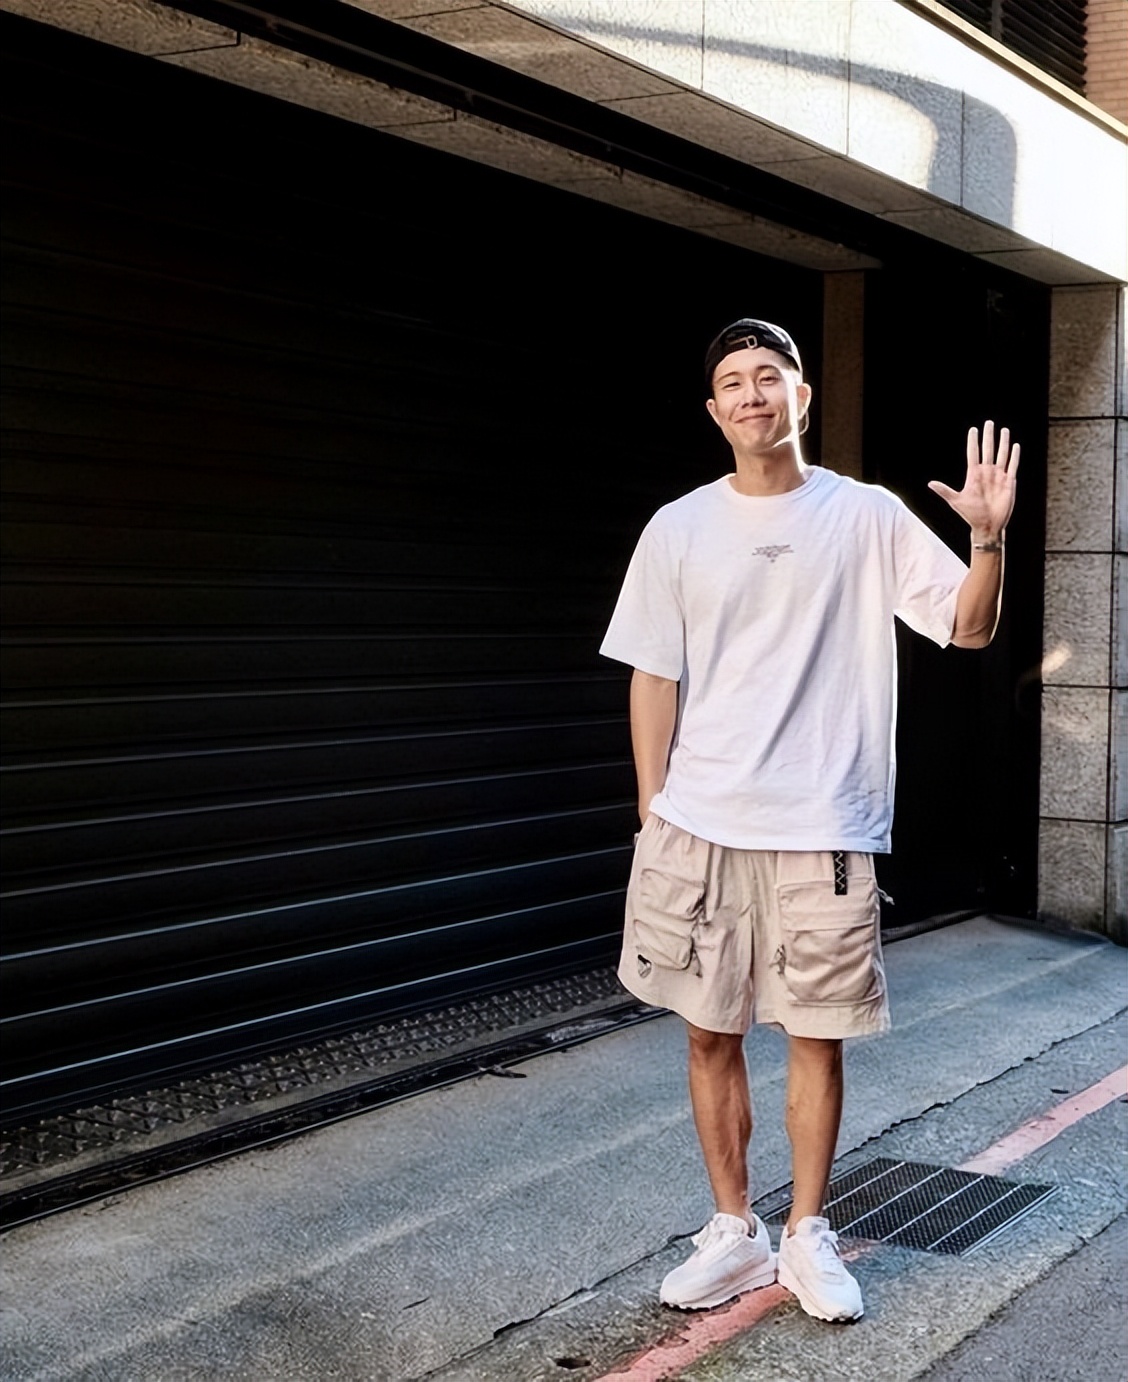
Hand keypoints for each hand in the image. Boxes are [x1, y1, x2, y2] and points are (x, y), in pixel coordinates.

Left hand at [927, 421, 1018, 539]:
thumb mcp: (956, 501)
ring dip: (1003, 443)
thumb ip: (944, 490)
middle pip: (988, 450)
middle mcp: (987, 473)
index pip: (973, 453)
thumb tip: (930, 483)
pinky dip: (1014, 456)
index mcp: (974, 475)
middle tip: (988, 423)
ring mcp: (998, 476)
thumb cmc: (971, 514)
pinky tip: (1015, 446)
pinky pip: (1012, 466)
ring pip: (1001, 455)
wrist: (987, 526)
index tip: (973, 429)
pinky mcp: (1009, 482)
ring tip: (1003, 430)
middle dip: (988, 436)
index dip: (973, 442)